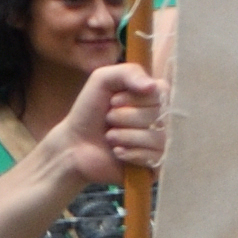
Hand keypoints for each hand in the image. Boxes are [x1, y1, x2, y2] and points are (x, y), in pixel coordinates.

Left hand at [40, 58, 166, 184]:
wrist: (75, 144)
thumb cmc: (89, 110)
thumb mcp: (103, 80)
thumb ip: (129, 72)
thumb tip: (154, 86)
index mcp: (153, 96)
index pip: (163, 92)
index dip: (137, 98)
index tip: (114, 100)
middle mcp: (162, 118)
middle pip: (160, 115)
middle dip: (126, 117)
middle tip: (109, 120)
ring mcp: (161, 143)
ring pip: (157, 137)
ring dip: (126, 136)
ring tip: (110, 137)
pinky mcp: (156, 165)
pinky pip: (155, 158)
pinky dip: (131, 153)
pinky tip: (117, 152)